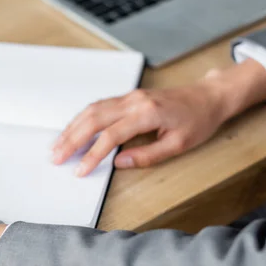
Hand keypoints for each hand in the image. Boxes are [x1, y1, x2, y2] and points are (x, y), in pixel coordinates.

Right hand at [52, 59, 265, 175]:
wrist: (209, 96)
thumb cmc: (199, 120)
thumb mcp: (179, 144)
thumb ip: (147, 155)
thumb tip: (118, 163)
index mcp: (147, 113)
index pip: (111, 135)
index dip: (93, 155)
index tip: (80, 170)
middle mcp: (134, 101)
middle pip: (93, 118)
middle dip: (72, 139)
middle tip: (56, 157)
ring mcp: (129, 96)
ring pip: (92, 109)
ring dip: (72, 127)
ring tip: (58, 145)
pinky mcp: (128, 96)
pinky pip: (99, 105)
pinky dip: (82, 118)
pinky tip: (73, 129)